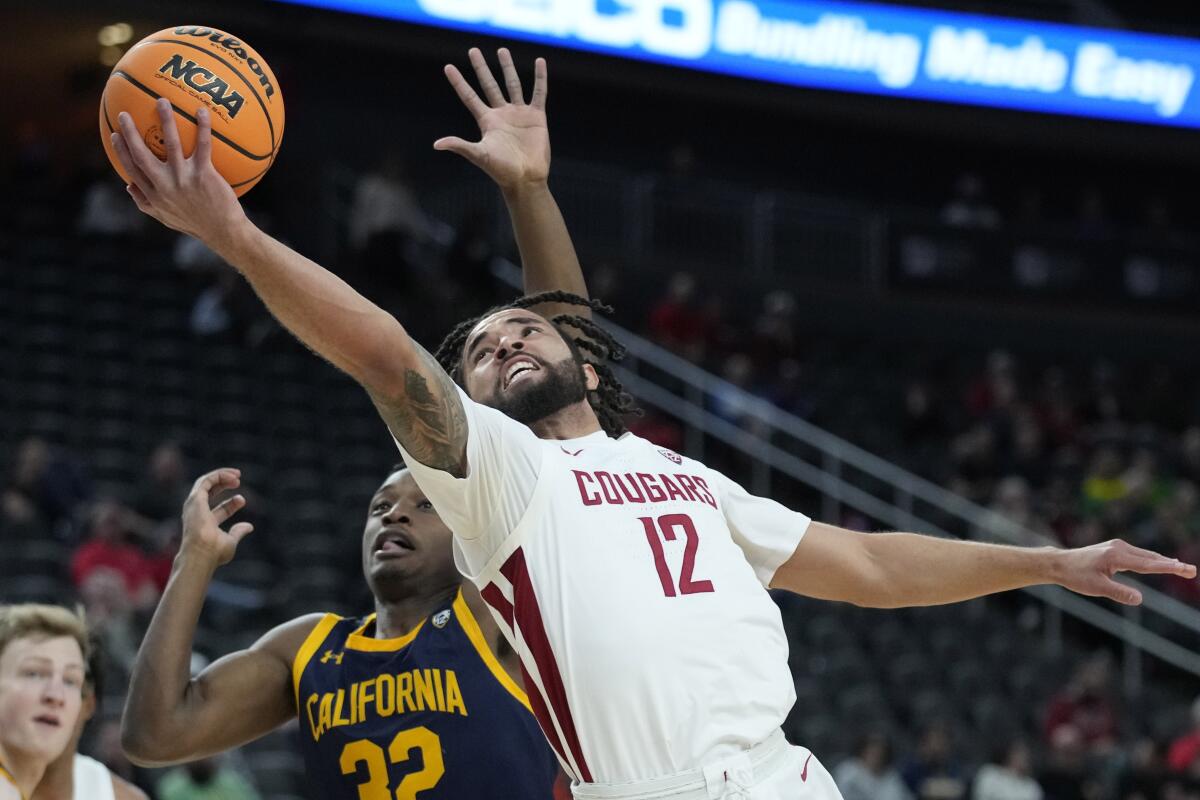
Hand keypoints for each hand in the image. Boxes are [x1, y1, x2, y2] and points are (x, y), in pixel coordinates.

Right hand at [110, 99, 248, 248]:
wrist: (223, 233)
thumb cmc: (195, 224)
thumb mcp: (165, 217)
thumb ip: (145, 202)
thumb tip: (128, 185)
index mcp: (154, 195)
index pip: (131, 169)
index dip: (121, 151)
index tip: (115, 134)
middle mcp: (165, 186)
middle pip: (142, 155)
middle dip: (131, 133)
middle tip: (125, 113)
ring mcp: (184, 179)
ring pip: (171, 145)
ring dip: (166, 121)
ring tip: (162, 101)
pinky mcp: (204, 175)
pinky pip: (203, 146)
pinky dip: (203, 127)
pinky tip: (202, 111)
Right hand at [180, 468, 253, 566]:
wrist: (202, 552)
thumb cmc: (213, 552)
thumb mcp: (230, 542)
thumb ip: (238, 532)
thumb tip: (249, 527)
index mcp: (204, 524)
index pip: (219, 510)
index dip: (232, 504)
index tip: (242, 500)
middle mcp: (197, 513)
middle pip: (210, 493)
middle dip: (223, 484)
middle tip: (238, 479)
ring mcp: (194, 505)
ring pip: (205, 483)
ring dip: (221, 475)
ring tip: (237, 474)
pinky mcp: (195, 498)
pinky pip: (206, 480)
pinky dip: (219, 475)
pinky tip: (232, 476)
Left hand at [435, 47, 549, 191]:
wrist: (525, 179)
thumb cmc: (501, 170)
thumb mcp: (479, 155)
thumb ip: (460, 145)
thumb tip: (436, 144)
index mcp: (486, 121)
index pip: (469, 96)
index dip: (458, 82)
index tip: (448, 67)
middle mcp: (501, 114)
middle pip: (489, 85)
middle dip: (481, 68)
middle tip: (472, 50)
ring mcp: (519, 114)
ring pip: (512, 84)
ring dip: (507, 67)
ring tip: (502, 50)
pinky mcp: (536, 117)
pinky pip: (539, 92)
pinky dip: (540, 77)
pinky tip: (539, 62)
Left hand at [1056, 539, 1195, 604]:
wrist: (1059, 563)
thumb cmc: (1076, 576)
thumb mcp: (1096, 588)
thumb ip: (1119, 593)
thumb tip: (1140, 599)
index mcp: (1116, 556)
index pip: (1148, 564)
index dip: (1168, 568)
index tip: (1185, 569)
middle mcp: (1119, 548)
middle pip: (1151, 558)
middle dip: (1171, 565)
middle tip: (1191, 571)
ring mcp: (1117, 546)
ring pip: (1146, 555)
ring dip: (1163, 562)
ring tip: (1182, 568)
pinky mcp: (1115, 549)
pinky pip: (1139, 555)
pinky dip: (1152, 560)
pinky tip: (1160, 564)